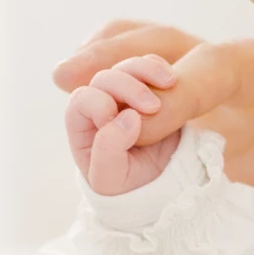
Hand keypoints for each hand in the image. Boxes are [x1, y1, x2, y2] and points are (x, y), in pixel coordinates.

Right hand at [54, 0, 253, 254]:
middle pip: (212, 56)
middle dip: (164, 74)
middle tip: (120, 100)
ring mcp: (233, 112)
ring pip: (168, 70)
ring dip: (119, 70)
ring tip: (69, 80)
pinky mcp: (201, 147)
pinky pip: (150, 117)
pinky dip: (116, 113)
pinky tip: (78, 113)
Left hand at [65, 56, 181, 195]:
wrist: (162, 188)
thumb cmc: (126, 187)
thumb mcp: (110, 180)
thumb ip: (108, 151)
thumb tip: (128, 116)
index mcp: (83, 125)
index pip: (81, 99)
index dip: (98, 103)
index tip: (120, 120)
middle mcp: (102, 105)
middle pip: (105, 78)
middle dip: (127, 86)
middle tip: (153, 106)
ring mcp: (127, 95)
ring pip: (128, 67)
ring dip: (147, 70)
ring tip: (169, 83)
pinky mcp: (152, 90)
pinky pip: (151, 67)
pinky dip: (160, 69)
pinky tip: (172, 81)